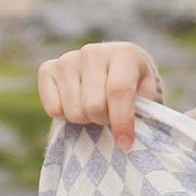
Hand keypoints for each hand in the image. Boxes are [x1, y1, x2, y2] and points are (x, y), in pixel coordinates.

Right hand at [36, 42, 163, 149]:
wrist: (114, 73)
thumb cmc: (135, 90)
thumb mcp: (148, 98)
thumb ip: (143, 113)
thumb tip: (126, 138)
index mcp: (124, 53)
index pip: (118, 91)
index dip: (121, 121)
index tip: (125, 143)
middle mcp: (93, 51)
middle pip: (93, 105)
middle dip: (103, 120)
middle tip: (109, 117)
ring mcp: (68, 59)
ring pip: (73, 111)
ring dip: (85, 119)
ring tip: (94, 110)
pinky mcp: (47, 69)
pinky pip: (53, 108)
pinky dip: (64, 116)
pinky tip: (76, 104)